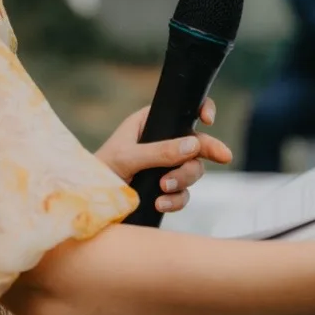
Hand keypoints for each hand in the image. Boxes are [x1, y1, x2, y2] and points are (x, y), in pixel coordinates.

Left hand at [95, 99, 232, 213]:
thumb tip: (194, 145)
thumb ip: (159, 151)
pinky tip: (160, 203)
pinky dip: (176, 200)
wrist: (89, 205)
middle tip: (224, 156)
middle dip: (208, 151)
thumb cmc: (99, 171)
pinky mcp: (163, 191)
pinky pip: (183, 194)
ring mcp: (164, 167)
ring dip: (183, 179)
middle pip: (196, 143)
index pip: (180, 111)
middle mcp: (160, 143)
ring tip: (164, 189)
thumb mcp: (128, 157)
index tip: (208, 119)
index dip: (200, 109)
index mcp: (148, 124)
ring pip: (193, 170)